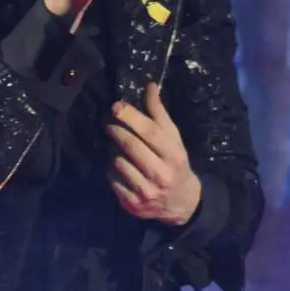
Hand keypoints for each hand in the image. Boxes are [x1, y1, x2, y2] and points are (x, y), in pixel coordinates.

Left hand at [105, 83, 201, 224]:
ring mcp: (145, 192)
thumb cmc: (175, 164)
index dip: (130, 117)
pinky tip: (118, 166)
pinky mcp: (132, 204)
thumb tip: (148, 86)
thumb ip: (159, 114)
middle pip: (131, 146)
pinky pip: (112, 180)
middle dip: (116, 130)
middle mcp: (161, 175)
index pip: (149, 132)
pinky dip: (111, 169)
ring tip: (115, 146)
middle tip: (108, 122)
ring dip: (113, 150)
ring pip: (118, 162)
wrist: (181, 203)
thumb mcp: (173, 139)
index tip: (116, 107)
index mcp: (174, 156)